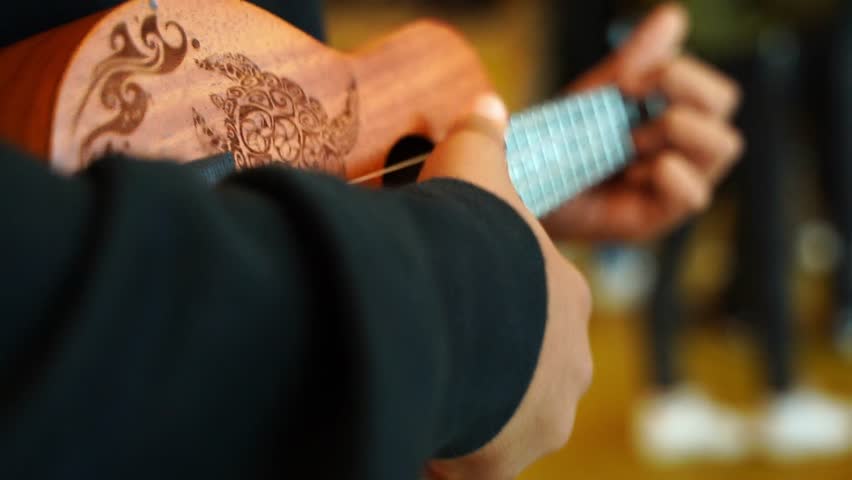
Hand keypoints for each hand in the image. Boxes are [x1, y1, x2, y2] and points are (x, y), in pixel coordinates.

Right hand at [418, 94, 592, 479]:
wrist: (448, 304)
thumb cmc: (466, 240)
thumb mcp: (472, 174)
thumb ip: (481, 140)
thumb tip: (488, 104)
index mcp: (564, 297)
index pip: (537, 303)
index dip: (498, 301)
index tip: (460, 300)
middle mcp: (568, 362)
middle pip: (529, 366)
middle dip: (491, 361)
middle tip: (441, 348)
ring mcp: (543, 415)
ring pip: (508, 417)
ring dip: (473, 407)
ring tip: (426, 386)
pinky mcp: (507, 460)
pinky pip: (477, 461)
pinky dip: (450, 451)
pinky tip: (419, 430)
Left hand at [543, 2, 742, 241]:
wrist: (527, 188)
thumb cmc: (565, 141)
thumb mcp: (597, 95)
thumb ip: (635, 60)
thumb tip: (674, 16)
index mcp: (678, 120)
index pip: (718, 93)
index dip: (683, 76)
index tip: (630, 82)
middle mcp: (686, 152)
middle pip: (725, 108)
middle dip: (682, 93)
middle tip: (631, 105)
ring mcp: (676, 186)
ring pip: (723, 146)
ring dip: (675, 130)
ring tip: (630, 143)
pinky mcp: (658, 217)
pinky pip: (695, 195)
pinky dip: (671, 173)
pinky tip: (637, 171)